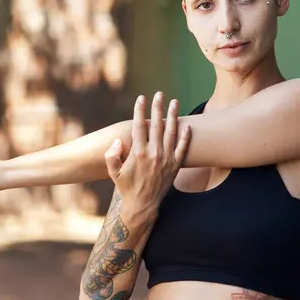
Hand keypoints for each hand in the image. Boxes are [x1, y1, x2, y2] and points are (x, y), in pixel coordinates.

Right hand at [104, 92, 190, 217]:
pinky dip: (186, 136)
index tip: (141, 98)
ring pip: (171, 132)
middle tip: (159, 94)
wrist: (142, 205)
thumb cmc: (126, 187)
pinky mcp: (175, 166)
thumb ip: (111, 155)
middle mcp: (153, 154)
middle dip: (157, 107)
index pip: (138, 126)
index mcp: (137, 153)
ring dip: (173, 116)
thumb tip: (118, 140)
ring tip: (174, 102)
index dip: (139, 110)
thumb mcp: (113, 172)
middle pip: (156, 125)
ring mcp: (166, 159)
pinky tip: (187, 126)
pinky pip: (182, 148)